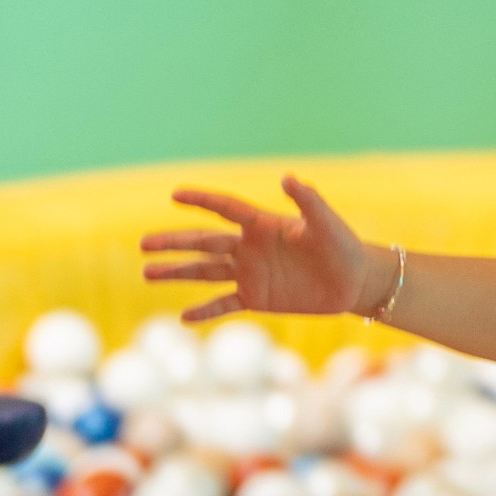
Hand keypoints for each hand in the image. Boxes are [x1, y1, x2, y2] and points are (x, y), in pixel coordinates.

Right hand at [140, 173, 389, 327]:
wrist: (353, 281)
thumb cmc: (342, 245)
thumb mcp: (327, 223)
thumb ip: (308, 200)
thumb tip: (288, 177)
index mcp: (263, 224)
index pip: (225, 208)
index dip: (201, 200)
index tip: (175, 194)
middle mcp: (249, 247)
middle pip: (204, 243)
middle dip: (173, 243)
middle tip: (142, 243)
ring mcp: (250, 273)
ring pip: (205, 272)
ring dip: (177, 272)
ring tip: (147, 272)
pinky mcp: (256, 298)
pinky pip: (224, 304)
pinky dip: (205, 311)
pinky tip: (184, 318)